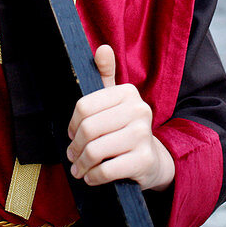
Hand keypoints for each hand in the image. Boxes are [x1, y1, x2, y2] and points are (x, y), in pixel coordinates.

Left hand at [66, 45, 174, 190]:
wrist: (152, 160)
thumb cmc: (125, 128)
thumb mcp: (115, 102)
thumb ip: (106, 75)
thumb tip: (102, 49)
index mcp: (128, 92)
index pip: (83, 106)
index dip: (72, 124)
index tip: (72, 134)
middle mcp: (139, 110)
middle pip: (88, 129)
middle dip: (75, 147)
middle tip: (73, 156)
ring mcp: (143, 135)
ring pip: (94, 150)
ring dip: (81, 164)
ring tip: (79, 168)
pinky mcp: (144, 160)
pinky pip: (106, 170)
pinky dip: (93, 177)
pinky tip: (92, 177)